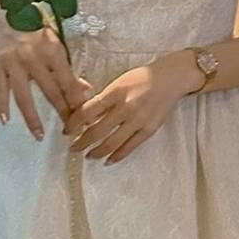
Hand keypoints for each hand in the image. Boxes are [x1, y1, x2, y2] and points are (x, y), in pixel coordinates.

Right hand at [0, 0, 90, 139]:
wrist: (5, 7)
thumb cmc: (35, 25)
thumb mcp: (56, 41)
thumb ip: (68, 67)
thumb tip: (85, 90)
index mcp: (52, 50)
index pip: (68, 82)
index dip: (76, 101)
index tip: (83, 117)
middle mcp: (33, 57)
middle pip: (50, 91)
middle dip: (61, 112)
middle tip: (69, 130)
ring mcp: (13, 62)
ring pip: (25, 96)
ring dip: (32, 118)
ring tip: (39, 135)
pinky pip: (0, 89)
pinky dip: (1, 106)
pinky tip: (5, 121)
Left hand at [63, 49, 203, 163]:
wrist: (171, 79)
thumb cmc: (143, 77)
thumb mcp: (119, 82)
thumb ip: (104, 98)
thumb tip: (86, 116)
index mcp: (115, 92)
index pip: (88, 111)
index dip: (74, 124)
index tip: (67, 131)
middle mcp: (126, 107)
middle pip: (97, 130)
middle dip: (82, 142)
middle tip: (73, 148)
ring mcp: (138, 120)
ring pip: (112, 142)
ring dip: (97, 151)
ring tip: (88, 156)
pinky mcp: (149, 129)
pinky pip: (130, 147)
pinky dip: (117, 155)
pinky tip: (108, 160)